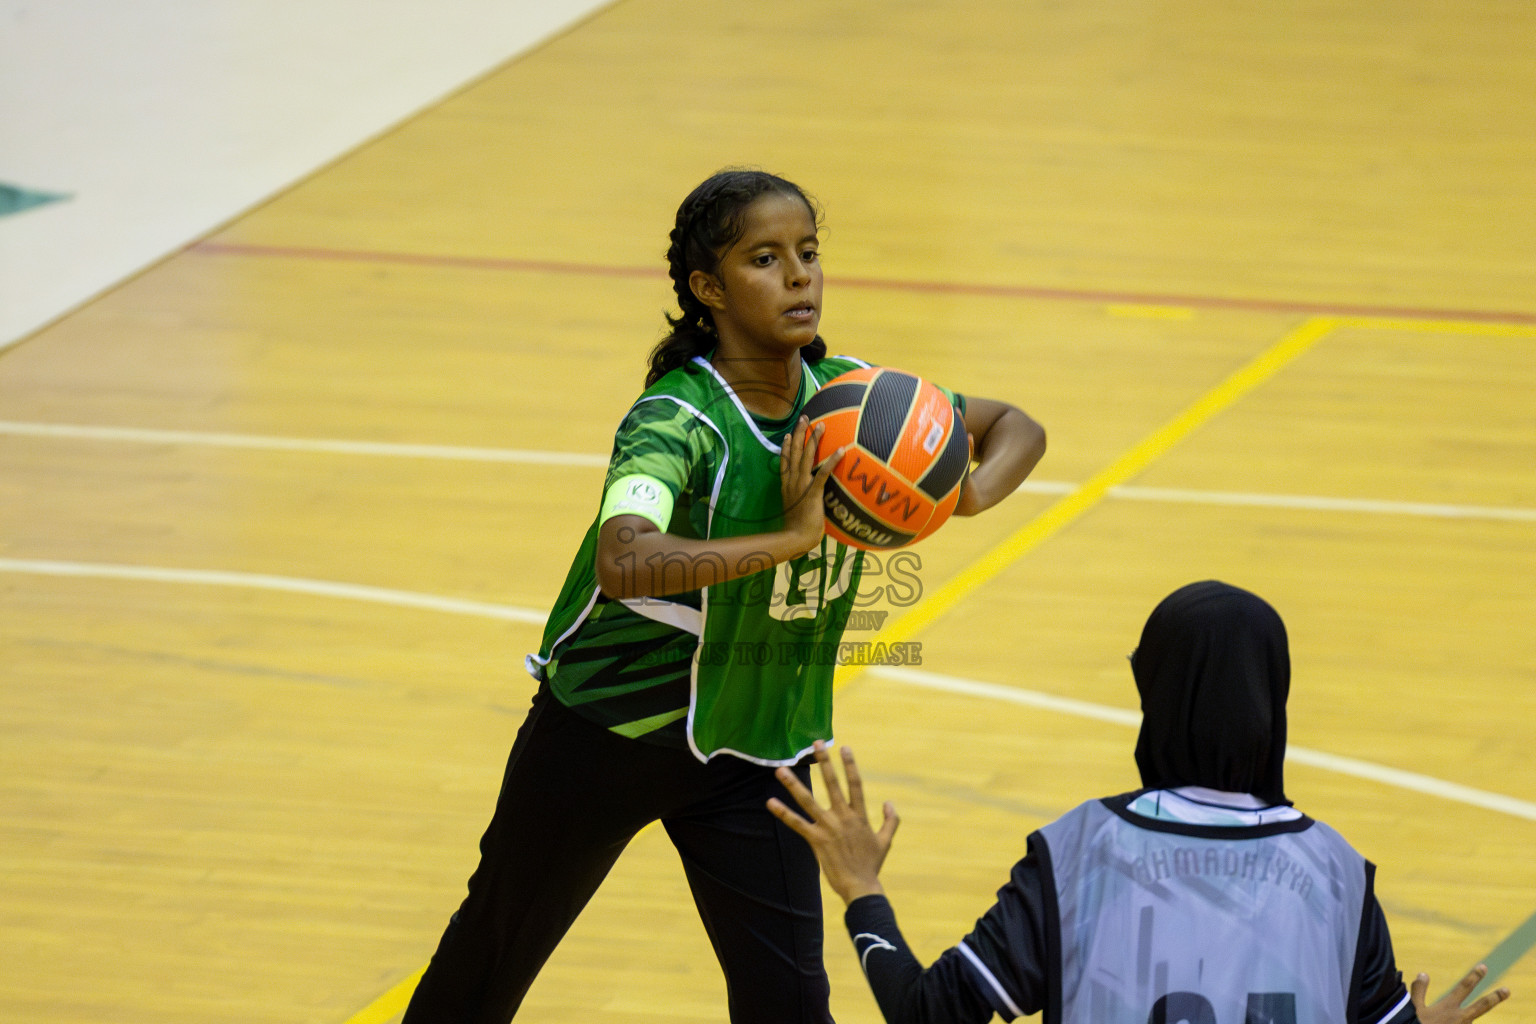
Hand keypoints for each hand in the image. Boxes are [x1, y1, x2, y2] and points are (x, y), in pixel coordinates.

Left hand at [768, 741, 898, 904]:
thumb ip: (890, 821)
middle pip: (832, 784)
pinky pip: (797, 824)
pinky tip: (771, 802)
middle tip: (816, 743)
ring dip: (793, 784)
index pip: (855, 784)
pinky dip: (783, 813)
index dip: (850, 765)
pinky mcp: (816, 840)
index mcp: (859, 816)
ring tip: (781, 770)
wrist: (861, 886)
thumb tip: (889, 803)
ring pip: (808, 800)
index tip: (844, 747)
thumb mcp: (885, 841)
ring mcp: (828, 827)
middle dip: (824, 762)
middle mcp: (843, 817)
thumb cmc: (872, 865)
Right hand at [779, 417, 846, 551]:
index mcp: (786, 485)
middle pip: (794, 452)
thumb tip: (806, 498)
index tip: (787, 434)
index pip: (784, 461)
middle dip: (799, 433)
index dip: (786, 446)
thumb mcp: (794, 509)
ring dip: (814, 439)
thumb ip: (799, 500)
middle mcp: (792, 481)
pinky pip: (822, 473)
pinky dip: (831, 461)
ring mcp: (801, 486)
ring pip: (806, 457)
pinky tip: (840, 450)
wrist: (795, 538)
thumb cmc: (797, 529)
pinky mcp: (812, 492)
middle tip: (804, 418)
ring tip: (821, 425)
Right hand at [1413, 965, 1510, 1023]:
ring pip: (1472, 1020)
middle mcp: (1461, 1018)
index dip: (1474, 977)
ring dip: (1470, 1018)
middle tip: (1507, 990)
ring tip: (1462, 1018)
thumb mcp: (1415, 1007)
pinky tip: (1461, 1022)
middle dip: (1495, 997)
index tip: (1483, 967)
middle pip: (1482, 1005)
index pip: (1464, 987)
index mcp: (1449, 1007)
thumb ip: (1419, 990)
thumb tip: (1423, 974)